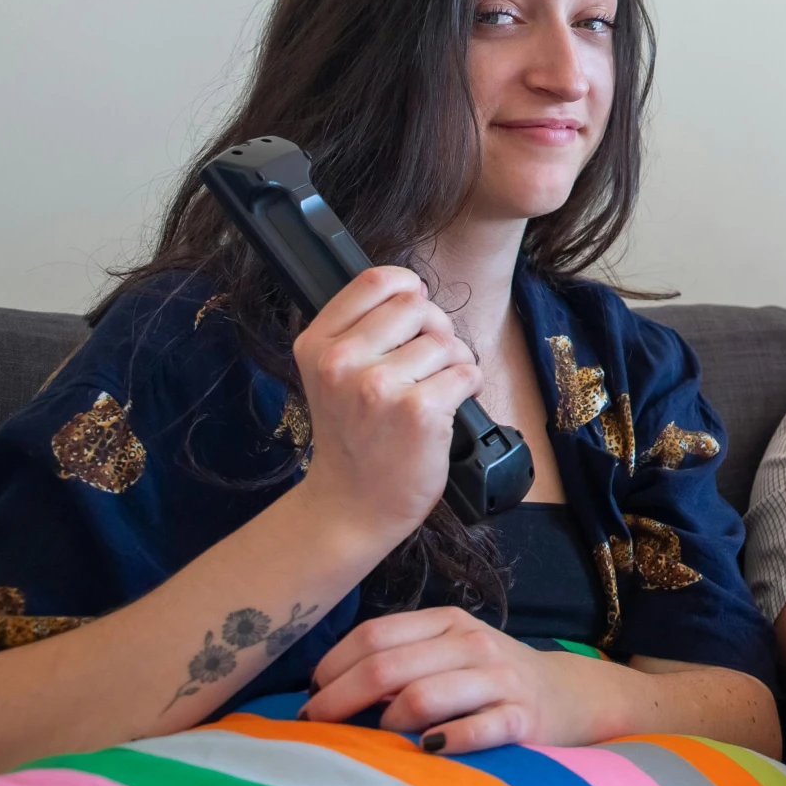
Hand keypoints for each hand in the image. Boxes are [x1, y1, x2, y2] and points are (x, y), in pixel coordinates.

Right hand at [290, 266, 479, 540]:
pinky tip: (446, 408)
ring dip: (453, 364)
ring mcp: (379, 386)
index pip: (375, 280)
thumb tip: (415, 291)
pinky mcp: (418, 411)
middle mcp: (342, 361)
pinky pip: (467, 372)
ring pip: (447, 341)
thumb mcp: (331, 375)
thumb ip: (361, 330)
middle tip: (425, 364)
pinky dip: (468, 387)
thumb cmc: (353, 437)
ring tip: (433, 391)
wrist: (351, 505)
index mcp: (317, 344)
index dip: (408, 289)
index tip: (414, 312)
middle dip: (435, 330)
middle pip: (419, 306)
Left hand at [303, 607, 591, 751]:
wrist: (567, 696)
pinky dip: (442, 742)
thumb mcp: (449, 652)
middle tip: (315, 726)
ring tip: (377, 740)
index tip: (310, 696)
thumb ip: (400, 658)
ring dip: (387, 723)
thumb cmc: (488, 678)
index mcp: (447, 622)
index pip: (374, 636)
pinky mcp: (522, 718)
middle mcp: (472, 644)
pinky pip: (472, 731)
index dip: (331, 667)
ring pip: (421, 696)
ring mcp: (499, 680)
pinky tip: (426, 750)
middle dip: (338, 700)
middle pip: (386, 667)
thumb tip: (326, 688)